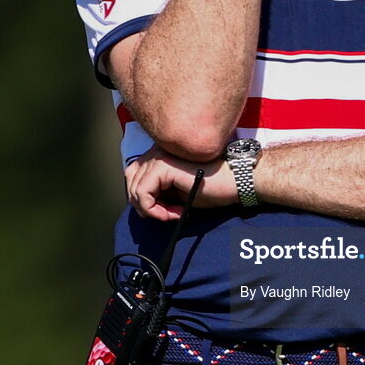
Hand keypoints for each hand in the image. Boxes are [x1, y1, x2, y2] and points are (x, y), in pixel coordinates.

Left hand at [124, 144, 238, 219]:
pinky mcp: (163, 165)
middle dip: (145, 204)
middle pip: (130, 181)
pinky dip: (154, 209)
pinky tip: (174, 212)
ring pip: (135, 190)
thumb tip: (141, 203)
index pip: (134, 175)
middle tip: (166, 214)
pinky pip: (143, 193)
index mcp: (160, 153)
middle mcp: (157, 150)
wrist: (234, 181)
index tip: (164, 210)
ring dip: (151, 209)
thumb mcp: (178, 190)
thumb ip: (159, 189)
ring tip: (172, 214)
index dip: (145, 198)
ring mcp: (159, 156)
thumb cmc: (212, 186)